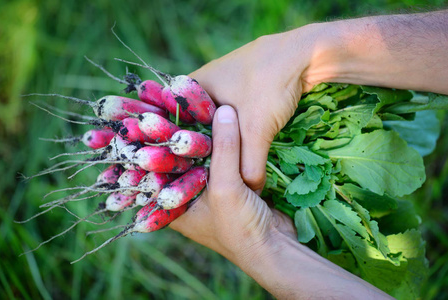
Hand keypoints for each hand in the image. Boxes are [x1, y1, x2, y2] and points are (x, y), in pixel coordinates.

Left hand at [170, 105, 391, 298]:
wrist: (275, 247)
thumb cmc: (239, 227)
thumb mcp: (226, 188)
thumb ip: (224, 149)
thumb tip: (224, 110)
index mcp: (171, 204)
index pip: (154, 168)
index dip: (154, 143)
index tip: (152, 116)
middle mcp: (185, 196)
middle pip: (180, 159)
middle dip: (182, 135)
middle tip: (179, 105)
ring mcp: (208, 190)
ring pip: (203, 157)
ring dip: (206, 138)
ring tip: (200, 107)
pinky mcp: (228, 185)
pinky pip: (222, 160)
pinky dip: (225, 145)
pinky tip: (225, 123)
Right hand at [189, 31, 311, 190]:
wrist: (307, 55)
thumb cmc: (271, 84)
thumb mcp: (257, 129)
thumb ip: (248, 165)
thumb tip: (249, 192)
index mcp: (191, 87)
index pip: (174, 125)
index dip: (180, 151)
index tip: (187, 175)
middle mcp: (201, 85)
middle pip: (193, 125)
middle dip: (202, 150)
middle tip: (205, 177)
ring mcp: (221, 85)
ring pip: (214, 122)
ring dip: (220, 142)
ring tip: (221, 168)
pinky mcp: (240, 89)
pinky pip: (230, 117)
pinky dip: (234, 133)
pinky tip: (239, 149)